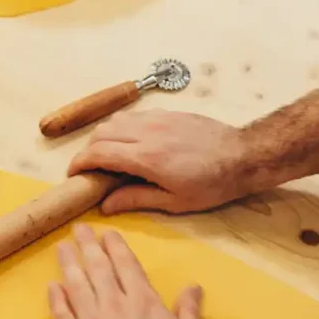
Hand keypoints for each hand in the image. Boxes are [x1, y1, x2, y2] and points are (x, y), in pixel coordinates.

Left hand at [47, 225, 203, 318]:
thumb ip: (188, 310)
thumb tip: (194, 286)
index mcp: (144, 302)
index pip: (126, 265)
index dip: (115, 247)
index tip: (106, 233)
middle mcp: (115, 306)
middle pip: (97, 268)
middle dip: (88, 246)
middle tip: (78, 229)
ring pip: (76, 286)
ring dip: (69, 264)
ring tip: (62, 248)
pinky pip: (61, 316)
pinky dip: (56, 299)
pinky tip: (52, 286)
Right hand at [67, 111, 249, 214]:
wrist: (245, 155)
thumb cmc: (212, 184)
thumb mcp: (174, 202)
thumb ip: (136, 199)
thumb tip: (105, 205)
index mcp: (147, 158)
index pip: (98, 152)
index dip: (79, 163)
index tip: (73, 175)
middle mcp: (147, 132)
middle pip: (100, 133)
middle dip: (88, 150)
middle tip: (91, 169)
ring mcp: (157, 119)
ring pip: (115, 121)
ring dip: (104, 137)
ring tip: (109, 156)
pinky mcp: (167, 113)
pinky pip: (133, 117)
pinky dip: (122, 129)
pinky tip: (132, 144)